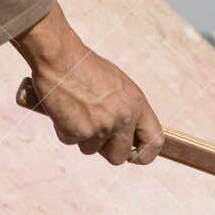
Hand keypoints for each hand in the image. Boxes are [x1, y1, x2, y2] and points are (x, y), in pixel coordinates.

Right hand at [13, 4, 163, 164]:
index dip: (145, 154)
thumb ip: (126, 110)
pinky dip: (63, 129)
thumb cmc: (86, 68)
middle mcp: (123, 119)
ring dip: (81, 136)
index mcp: (137, 105)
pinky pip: (70, 141)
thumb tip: (127, 136)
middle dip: (105, 150)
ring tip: (76, 111)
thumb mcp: (118, 86)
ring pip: (90, 150)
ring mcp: (101, 127)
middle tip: (94, 134)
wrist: (60, 57)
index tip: (133, 155)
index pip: (154, 141)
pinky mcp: (78, 132)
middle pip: (119, 156)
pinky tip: (63, 109)